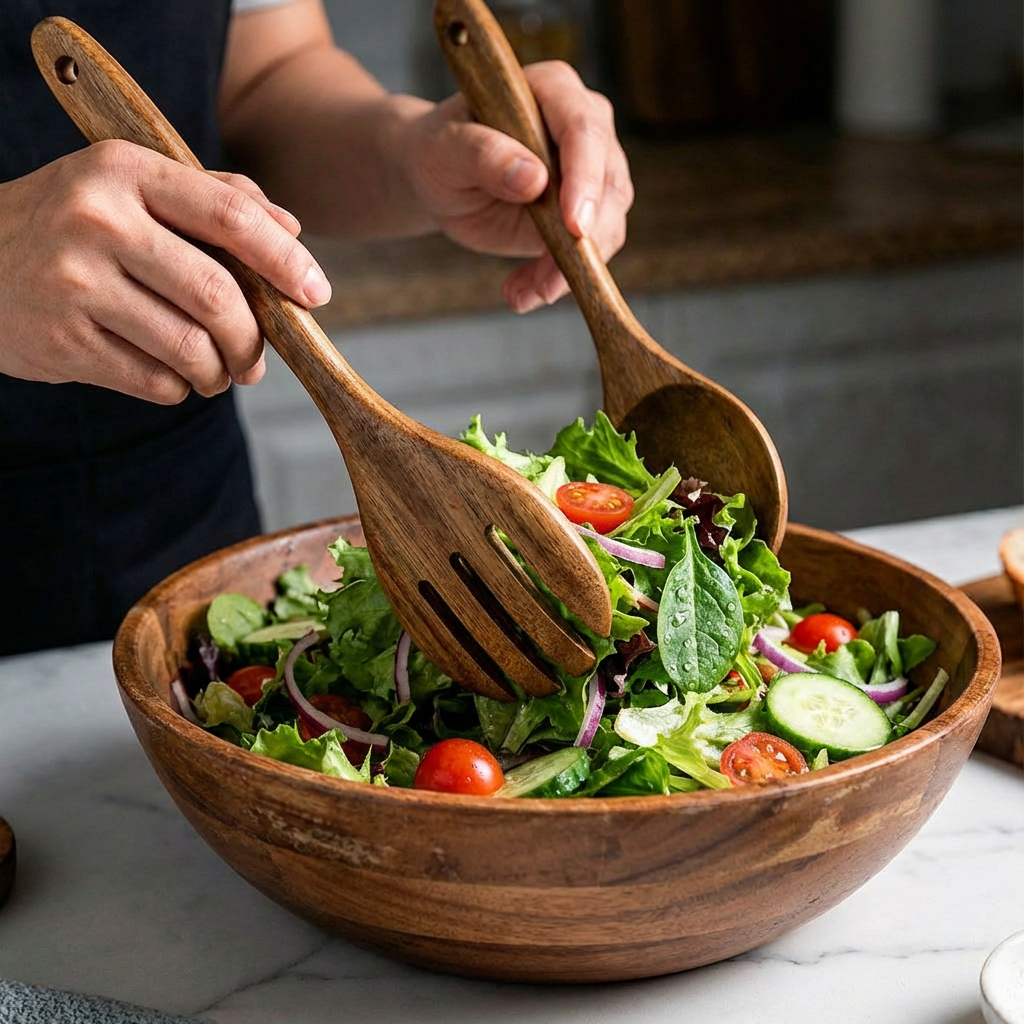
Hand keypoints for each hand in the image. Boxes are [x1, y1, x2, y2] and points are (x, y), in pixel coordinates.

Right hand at [0, 140, 331, 403]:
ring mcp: (74, 283)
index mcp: (125, 171)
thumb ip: (215, 197)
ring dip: (219, 372)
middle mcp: (97, 221)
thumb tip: (292, 228)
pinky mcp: (61, 340)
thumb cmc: (73, 226)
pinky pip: (156, 382)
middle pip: (217, 297)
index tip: (316, 294)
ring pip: (191, 348)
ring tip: (215, 371)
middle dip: (252, 339)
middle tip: (256, 358)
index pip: (230, 216)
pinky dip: (179, 388)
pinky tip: (169, 374)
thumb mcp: (132, 188)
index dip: (285, 261)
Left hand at [399, 61, 632, 312]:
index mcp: (553, 90)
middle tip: (545, 283)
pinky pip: (589, 253)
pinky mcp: (586, 214)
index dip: (584, 178)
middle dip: (581, 242)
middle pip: (608, 184)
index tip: (574, 227)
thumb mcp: (444, 149)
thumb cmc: (439, 151)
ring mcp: (591, 173)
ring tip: (522, 293)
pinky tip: (525, 292)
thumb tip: (533, 177)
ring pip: (606, 226)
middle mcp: (585, 127)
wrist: (439, 180)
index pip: (584, 129)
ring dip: (568, 270)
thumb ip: (483, 154)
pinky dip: (559, 279)